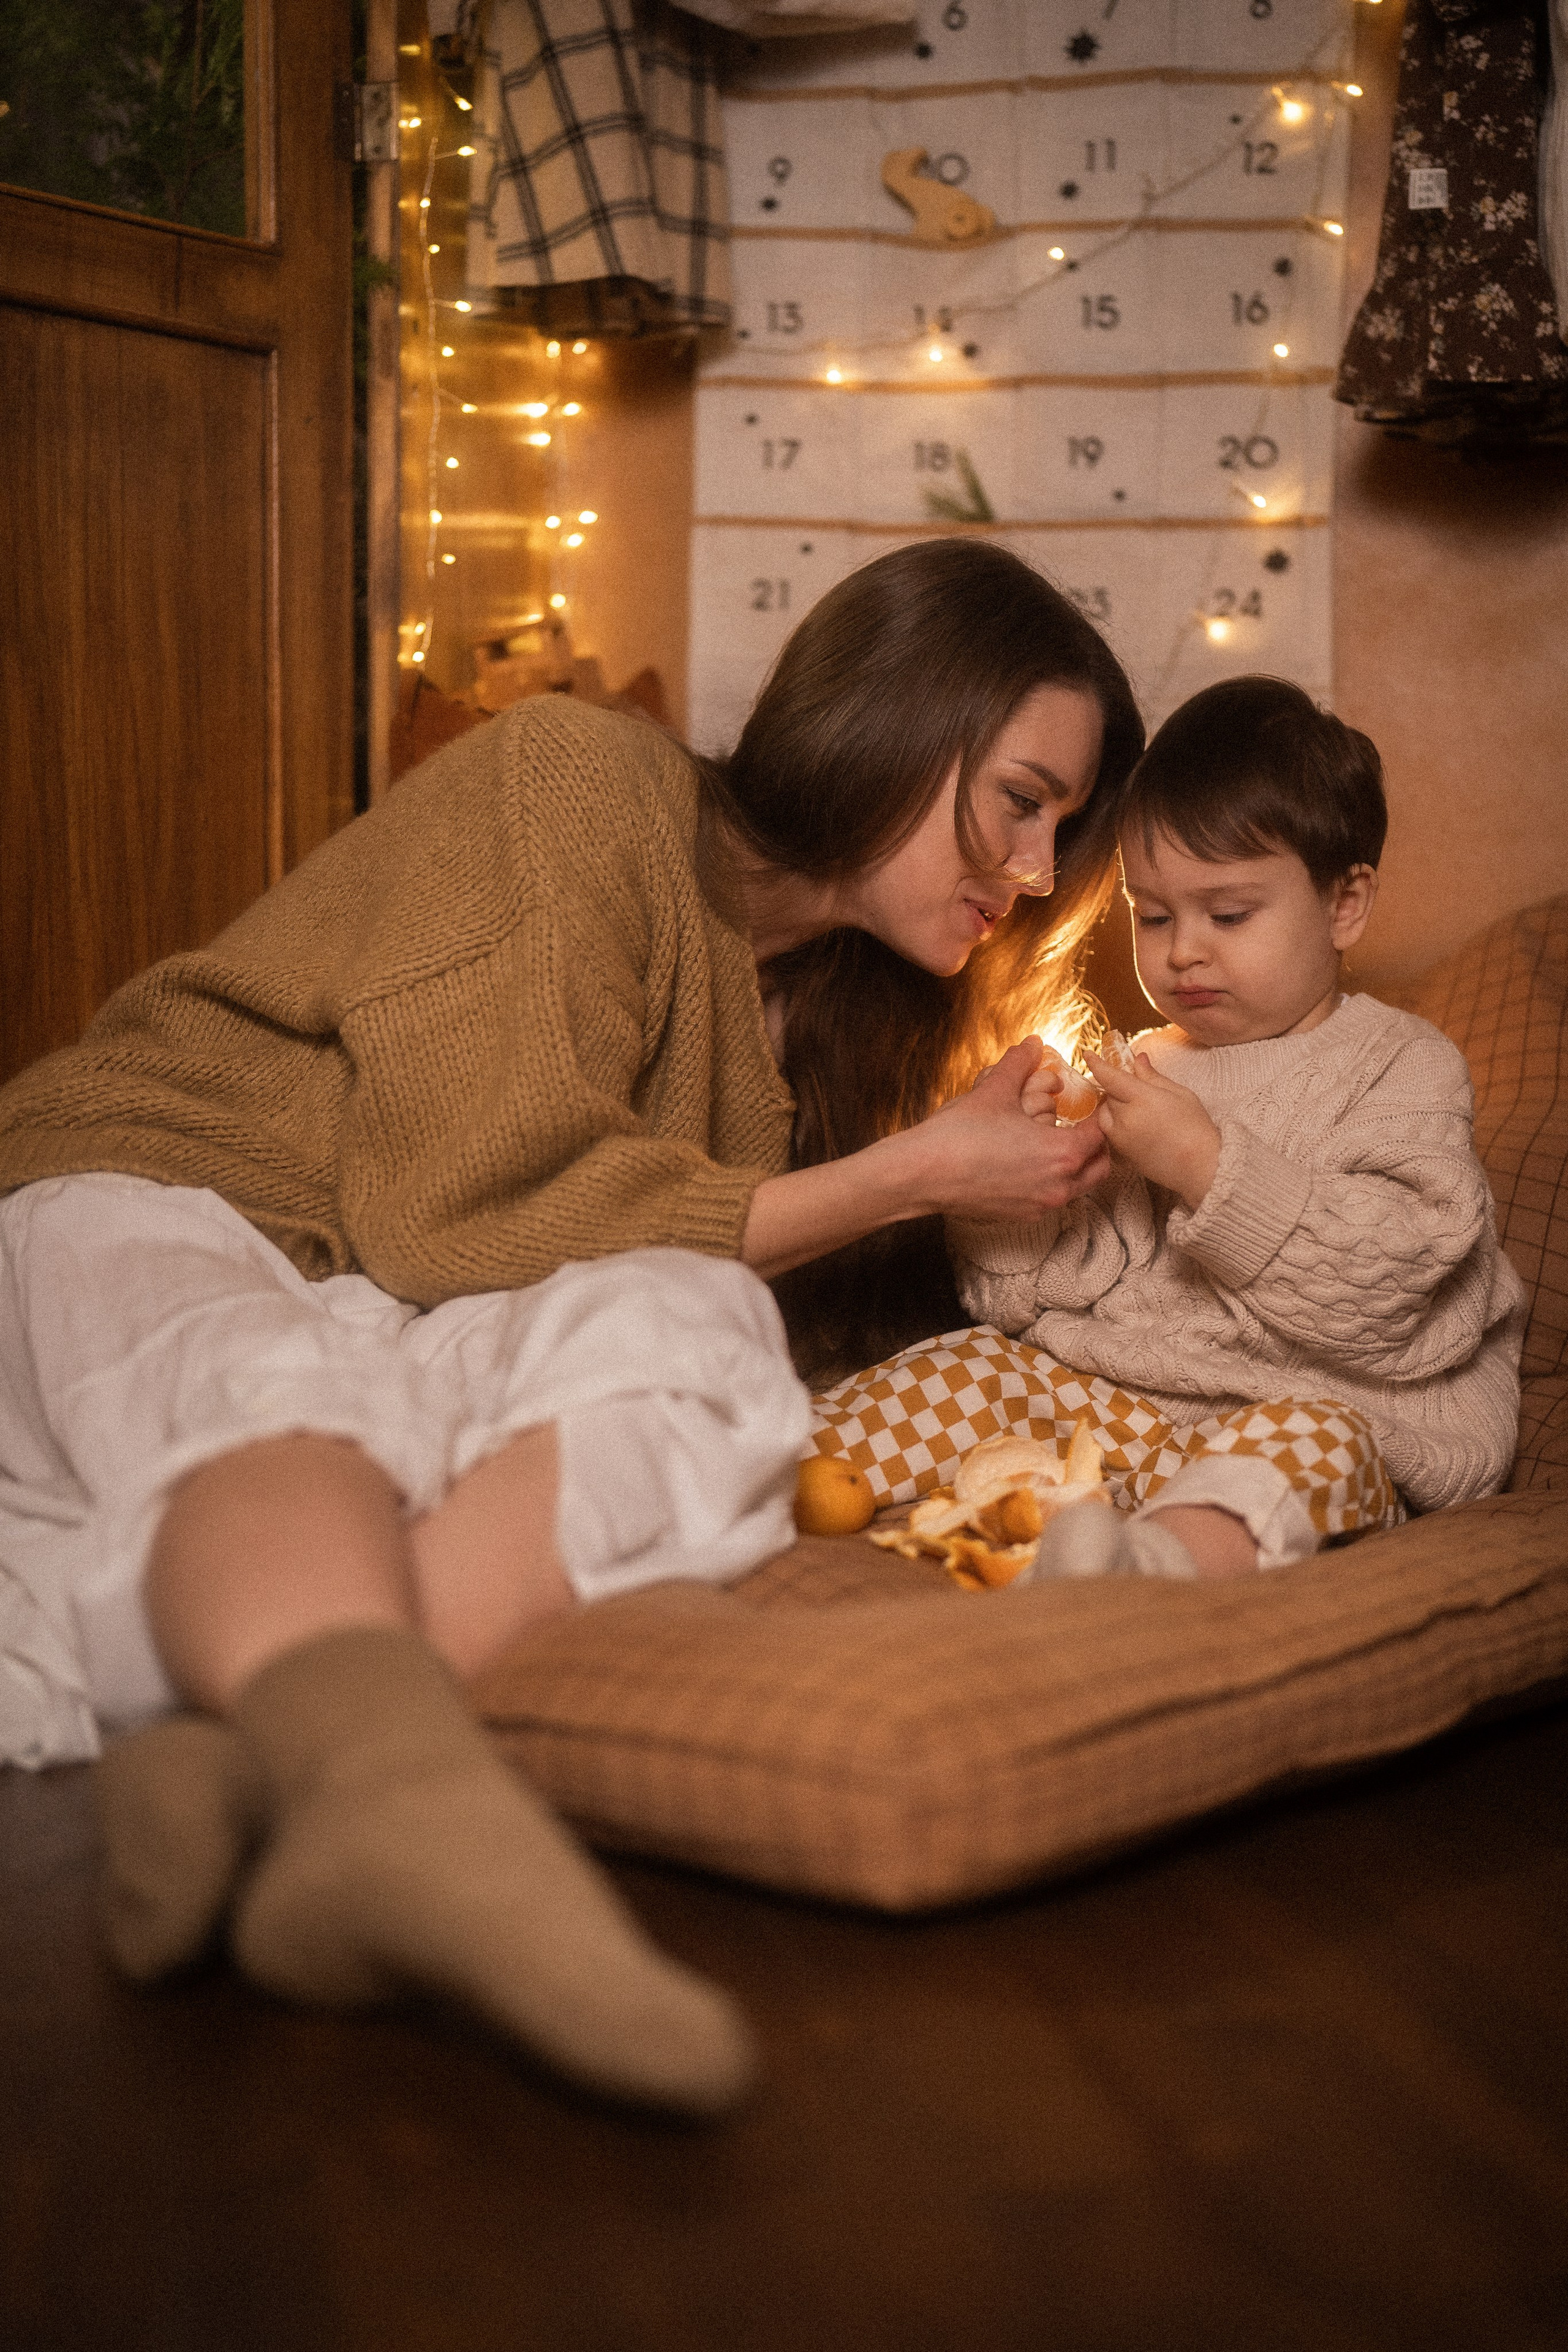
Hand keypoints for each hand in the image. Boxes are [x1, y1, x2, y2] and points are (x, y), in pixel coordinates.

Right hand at [921, 1038, 1111, 1221]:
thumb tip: (1031, 1043)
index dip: (1097, 1115)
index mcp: (1062, 1153)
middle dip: (1096, 1146)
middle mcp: (1059, 1186)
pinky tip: (1030, 1164)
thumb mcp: (994, 1090)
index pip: (1100, 1134)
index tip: (1090, 1104)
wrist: (923, 1174)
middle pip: (1099, 1167)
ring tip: (1056, 1143)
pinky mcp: (1020, 1216)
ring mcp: (1040, 1205)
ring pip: (1077, 1186)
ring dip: (1075, 1166)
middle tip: (1082, 1126)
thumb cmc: (960, 1134)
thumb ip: (1019, 1064)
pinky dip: (1051, 1182)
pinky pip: (1051, 1198)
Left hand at [1082, 1047, 1219, 1208]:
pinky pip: (1109, 1131)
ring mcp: (1121, 1137)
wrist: (1200, 1167)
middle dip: (1117, 1087)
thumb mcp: (1180, 1094)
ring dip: (1114, 1106)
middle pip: (1109, 1094)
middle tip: (1136, 1087)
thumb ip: (1153, 1076)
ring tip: (1138, 1108)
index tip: (1087, 1054)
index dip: (1097, 1064)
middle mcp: (1127, 1118)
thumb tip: (1137, 1060)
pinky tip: (1136, 1124)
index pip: (1111, 1077)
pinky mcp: (1121, 1153)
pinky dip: (1115, 1122)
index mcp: (1143, 1099)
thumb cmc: (1197, 1128)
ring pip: (1105, 1113)